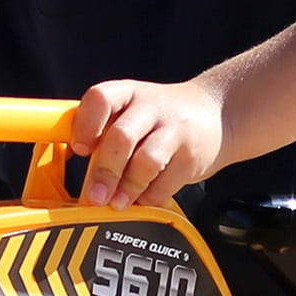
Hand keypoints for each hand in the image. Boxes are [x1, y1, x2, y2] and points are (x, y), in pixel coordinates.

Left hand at [73, 77, 225, 208]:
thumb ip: (105, 132)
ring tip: (118, 202)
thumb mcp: (131, 110)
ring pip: (146, 162)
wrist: (216, 112)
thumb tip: (82, 173)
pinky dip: (149, 196)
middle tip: (95, 195)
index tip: (80, 150)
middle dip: (104, 171)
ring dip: (127, 188)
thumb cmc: (162, 117)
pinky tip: (143, 197)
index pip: (100, 99)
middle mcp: (151, 107)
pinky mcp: (192, 156)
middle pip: (122, 137)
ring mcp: (175, 130)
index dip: (85, 126)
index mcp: (128, 92)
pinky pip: (165, 183)